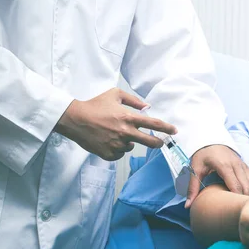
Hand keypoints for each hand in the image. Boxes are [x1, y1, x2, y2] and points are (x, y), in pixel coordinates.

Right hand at [55, 88, 176, 160]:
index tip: (174, 130)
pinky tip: (108, 141)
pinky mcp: (109, 154)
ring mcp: (117, 145)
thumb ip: (133, 100)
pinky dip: (117, 149)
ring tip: (114, 134)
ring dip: (128, 142)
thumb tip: (147, 107)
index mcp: (128, 118)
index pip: (154, 124)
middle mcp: (125, 132)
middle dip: (158, 143)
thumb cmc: (95, 105)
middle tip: (160, 142)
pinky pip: (120, 154)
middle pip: (150, 142)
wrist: (74, 119)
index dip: (167, 128)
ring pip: (131, 147)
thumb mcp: (115, 95)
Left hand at [185, 145, 248, 207]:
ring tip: (241, 205)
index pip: (236, 186)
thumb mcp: (195, 169)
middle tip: (238, 211)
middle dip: (244, 200)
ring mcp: (243, 165)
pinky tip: (245, 196)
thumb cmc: (203, 155)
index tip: (232, 210)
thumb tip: (187, 206)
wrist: (211, 140)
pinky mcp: (246, 166)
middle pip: (247, 187)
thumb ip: (192, 188)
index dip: (236, 199)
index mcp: (224, 166)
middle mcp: (237, 165)